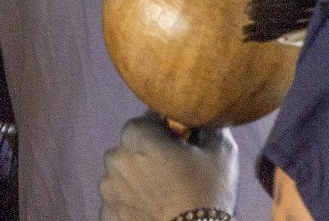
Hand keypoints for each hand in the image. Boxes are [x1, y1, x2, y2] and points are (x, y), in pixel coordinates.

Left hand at [99, 113, 238, 220]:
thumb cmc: (207, 194)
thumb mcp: (221, 152)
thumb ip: (209, 126)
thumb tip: (205, 118)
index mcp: (137, 135)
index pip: (146, 122)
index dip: (164, 133)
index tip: (179, 147)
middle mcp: (115, 158)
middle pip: (131, 149)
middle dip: (148, 156)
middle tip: (173, 173)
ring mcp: (108, 189)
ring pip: (122, 176)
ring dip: (136, 181)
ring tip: (163, 196)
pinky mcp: (107, 215)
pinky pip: (118, 203)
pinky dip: (130, 206)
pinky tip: (152, 212)